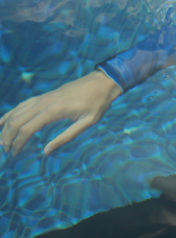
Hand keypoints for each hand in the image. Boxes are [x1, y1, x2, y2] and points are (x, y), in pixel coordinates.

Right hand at [0, 70, 121, 155]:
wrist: (103, 82)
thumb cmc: (97, 103)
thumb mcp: (87, 123)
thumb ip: (65, 138)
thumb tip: (46, 152)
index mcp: (54, 110)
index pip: (27, 129)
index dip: (18, 143)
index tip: (14, 155)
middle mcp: (45, 102)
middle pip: (17, 120)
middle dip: (7, 136)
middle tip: (5, 151)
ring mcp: (44, 97)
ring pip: (17, 111)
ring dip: (6, 125)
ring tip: (2, 140)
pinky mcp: (46, 95)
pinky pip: (24, 104)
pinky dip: (12, 113)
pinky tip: (6, 120)